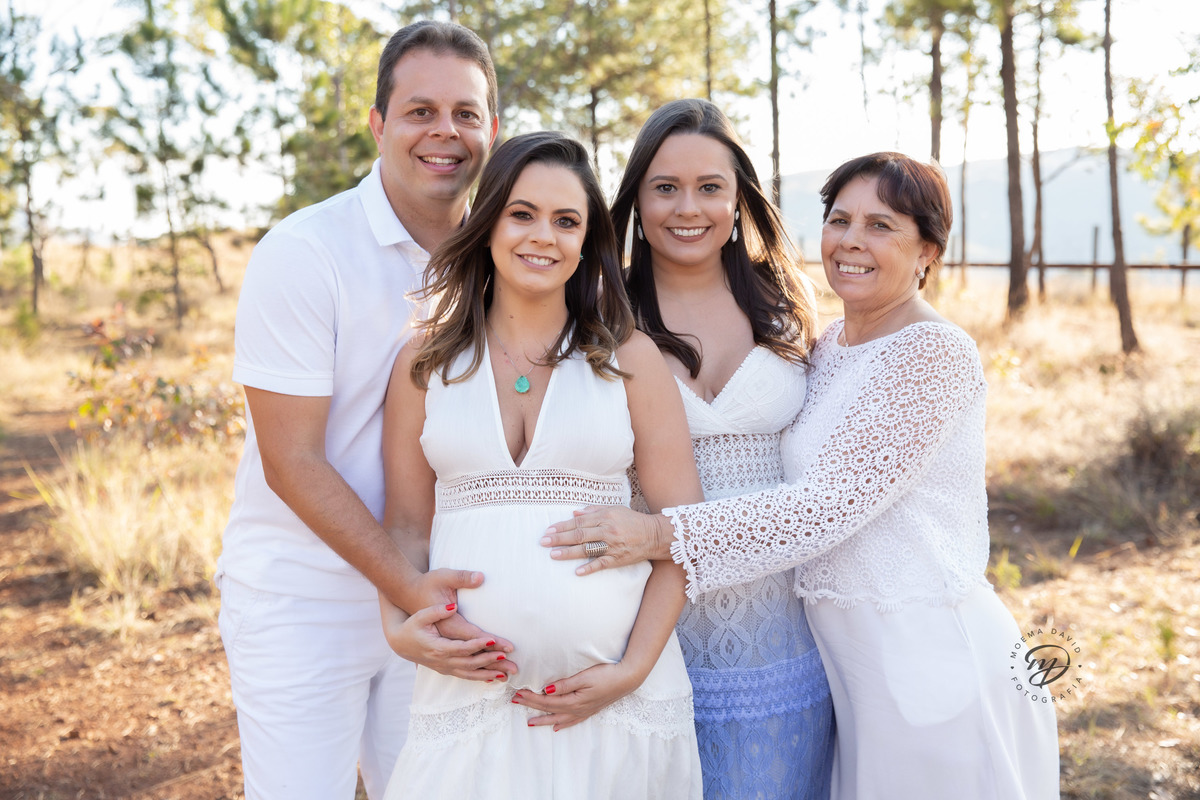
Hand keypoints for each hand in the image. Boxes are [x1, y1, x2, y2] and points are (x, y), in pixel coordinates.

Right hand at [382, 602, 517, 681]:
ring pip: (469, 673)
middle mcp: (442, 660)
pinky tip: (494, 678)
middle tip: (508, 657)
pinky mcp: (445, 669)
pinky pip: (465, 676)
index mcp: (437, 646)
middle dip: (490, 661)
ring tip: (507, 673)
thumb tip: (453, 606)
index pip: (462, 646)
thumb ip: (437, 610)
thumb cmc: (412, 625)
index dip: (479, 643)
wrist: (399, 641)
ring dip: (489, 674)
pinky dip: (480, 678)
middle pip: (470, 662)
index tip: (494, 639)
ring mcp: (444, 667)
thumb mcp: (421, 615)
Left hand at [511, 661, 639, 731]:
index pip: (547, 701)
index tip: (518, 693)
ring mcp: (584, 711)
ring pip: (559, 718)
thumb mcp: (584, 676)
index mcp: (574, 701)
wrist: (628, 679)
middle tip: (516, 702)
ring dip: (543, 719)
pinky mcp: (590, 710)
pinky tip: (557, 727)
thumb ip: (565, 684)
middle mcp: (577, 709)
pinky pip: (572, 721)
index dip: (531, 698)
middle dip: (531, 706)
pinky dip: (562, 724)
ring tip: (530, 723)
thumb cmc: (607, 674)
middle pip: (549, 709)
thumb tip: (546, 690)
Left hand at [540, 505, 673, 574]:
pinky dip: (589, 567)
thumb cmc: (632, 521)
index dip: (562, 526)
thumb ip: (594, 511)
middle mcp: (607, 530)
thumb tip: (574, 514)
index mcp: (604, 517)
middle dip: (559, 539)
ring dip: (569, 553)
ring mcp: (612, 546)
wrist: (654, 535)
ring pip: (587, 549)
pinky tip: (577, 572)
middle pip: (579, 535)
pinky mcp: (618, 559)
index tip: (548, 531)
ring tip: (553, 555)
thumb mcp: (614, 509)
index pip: (578, 522)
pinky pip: (602, 564)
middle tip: (543, 542)